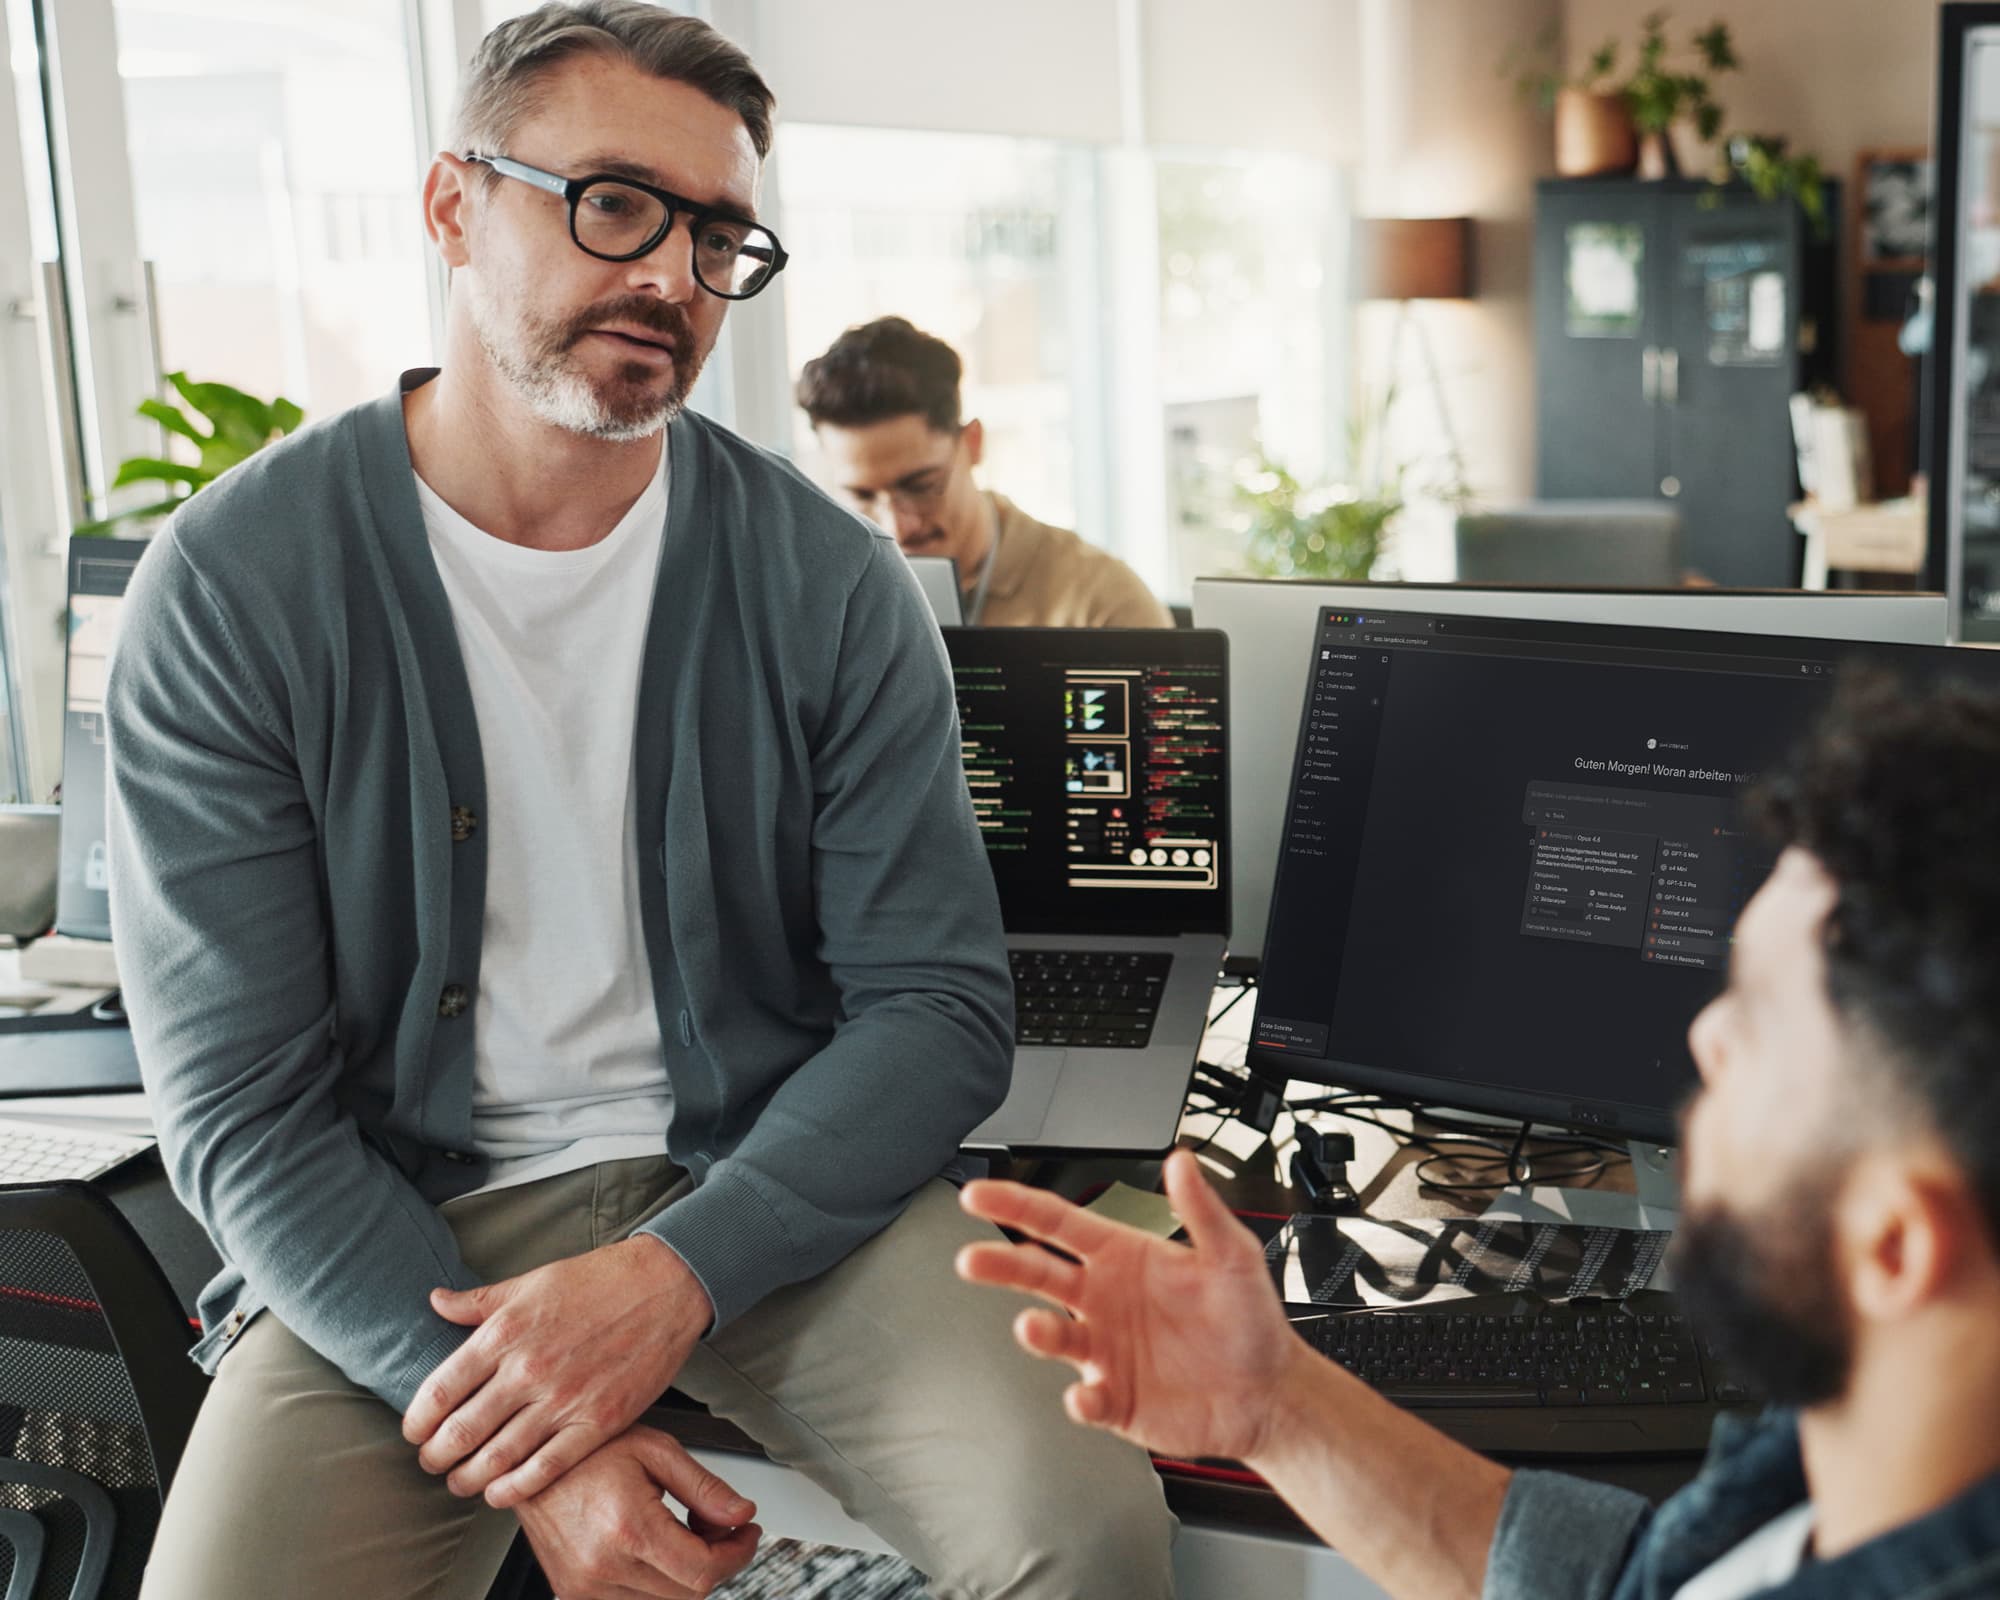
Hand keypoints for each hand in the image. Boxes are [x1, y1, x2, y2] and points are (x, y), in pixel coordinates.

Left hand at [403, 1235, 710, 1506]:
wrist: (665, 1285)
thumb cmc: (600, 1280)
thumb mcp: (530, 1281)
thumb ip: (479, 1301)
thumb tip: (435, 1301)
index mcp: (505, 1333)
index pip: (438, 1392)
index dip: (416, 1423)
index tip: (414, 1432)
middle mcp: (528, 1370)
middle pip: (460, 1433)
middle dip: (436, 1457)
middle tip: (432, 1462)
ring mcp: (563, 1399)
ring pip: (497, 1458)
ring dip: (468, 1478)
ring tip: (460, 1481)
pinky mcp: (598, 1422)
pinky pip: (545, 1469)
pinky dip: (514, 1489)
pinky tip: (499, 1493)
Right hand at [514, 1425, 760, 1599]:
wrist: (527, 1458)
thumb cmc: (587, 1448)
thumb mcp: (656, 1450)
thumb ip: (705, 1487)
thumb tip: (742, 1514)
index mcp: (628, 1530)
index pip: (704, 1572)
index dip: (738, 1554)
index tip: (747, 1533)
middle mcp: (603, 1568)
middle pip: (688, 1594)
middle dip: (717, 1561)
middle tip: (719, 1526)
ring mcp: (584, 1586)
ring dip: (687, 1574)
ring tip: (684, 1530)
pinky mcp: (572, 1591)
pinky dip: (656, 1583)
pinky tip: (657, 1548)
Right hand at [955, 1147, 1299, 1462]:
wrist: (1268, 1393)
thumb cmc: (1249, 1320)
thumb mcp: (1233, 1256)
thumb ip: (1201, 1209)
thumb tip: (1181, 1162)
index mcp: (1122, 1256)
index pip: (1057, 1222)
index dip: (1015, 1204)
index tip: (978, 1195)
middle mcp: (1104, 1299)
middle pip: (1037, 1273)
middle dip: (1001, 1263)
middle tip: (972, 1259)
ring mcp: (1104, 1349)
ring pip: (1054, 1335)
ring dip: (1038, 1331)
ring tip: (1033, 1327)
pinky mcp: (1114, 1398)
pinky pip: (1085, 1398)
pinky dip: (1079, 1399)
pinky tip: (1085, 1395)